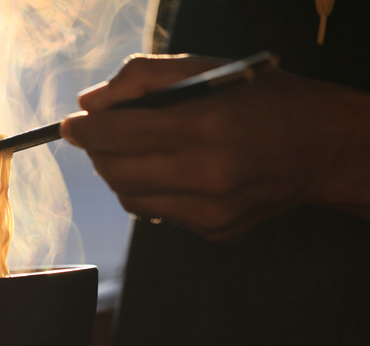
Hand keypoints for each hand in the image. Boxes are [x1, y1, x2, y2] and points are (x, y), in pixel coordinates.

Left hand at [61, 54, 369, 240]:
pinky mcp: (213, 230)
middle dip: (98, 153)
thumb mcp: (208, 69)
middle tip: (101, 136)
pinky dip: (151, 191)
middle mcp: (207, 175)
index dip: (85, 131)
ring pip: (129, 198)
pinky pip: (157, 213)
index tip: (70, 127)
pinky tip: (171, 172)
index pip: (118, 134)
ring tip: (135, 152)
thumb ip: (142, 78)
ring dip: (119, 173)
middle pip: (116, 171)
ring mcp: (210, 210)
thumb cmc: (265, 100)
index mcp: (205, 126)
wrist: (322, 148)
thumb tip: (90, 104)